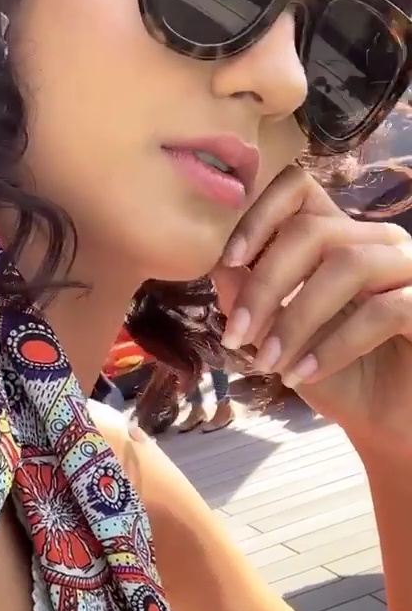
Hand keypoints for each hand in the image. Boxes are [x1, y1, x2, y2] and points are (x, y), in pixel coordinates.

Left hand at [211, 163, 411, 449]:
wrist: (384, 423)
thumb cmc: (333, 375)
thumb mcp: (278, 336)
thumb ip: (248, 297)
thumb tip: (217, 265)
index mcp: (339, 236)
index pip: (299, 187)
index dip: (259, 214)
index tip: (230, 261)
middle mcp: (378, 241)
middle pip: (313, 230)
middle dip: (265, 284)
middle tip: (237, 335)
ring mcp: (410, 269)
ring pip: (347, 266)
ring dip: (296, 319)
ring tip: (268, 363)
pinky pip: (383, 311)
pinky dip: (333, 346)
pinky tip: (303, 376)